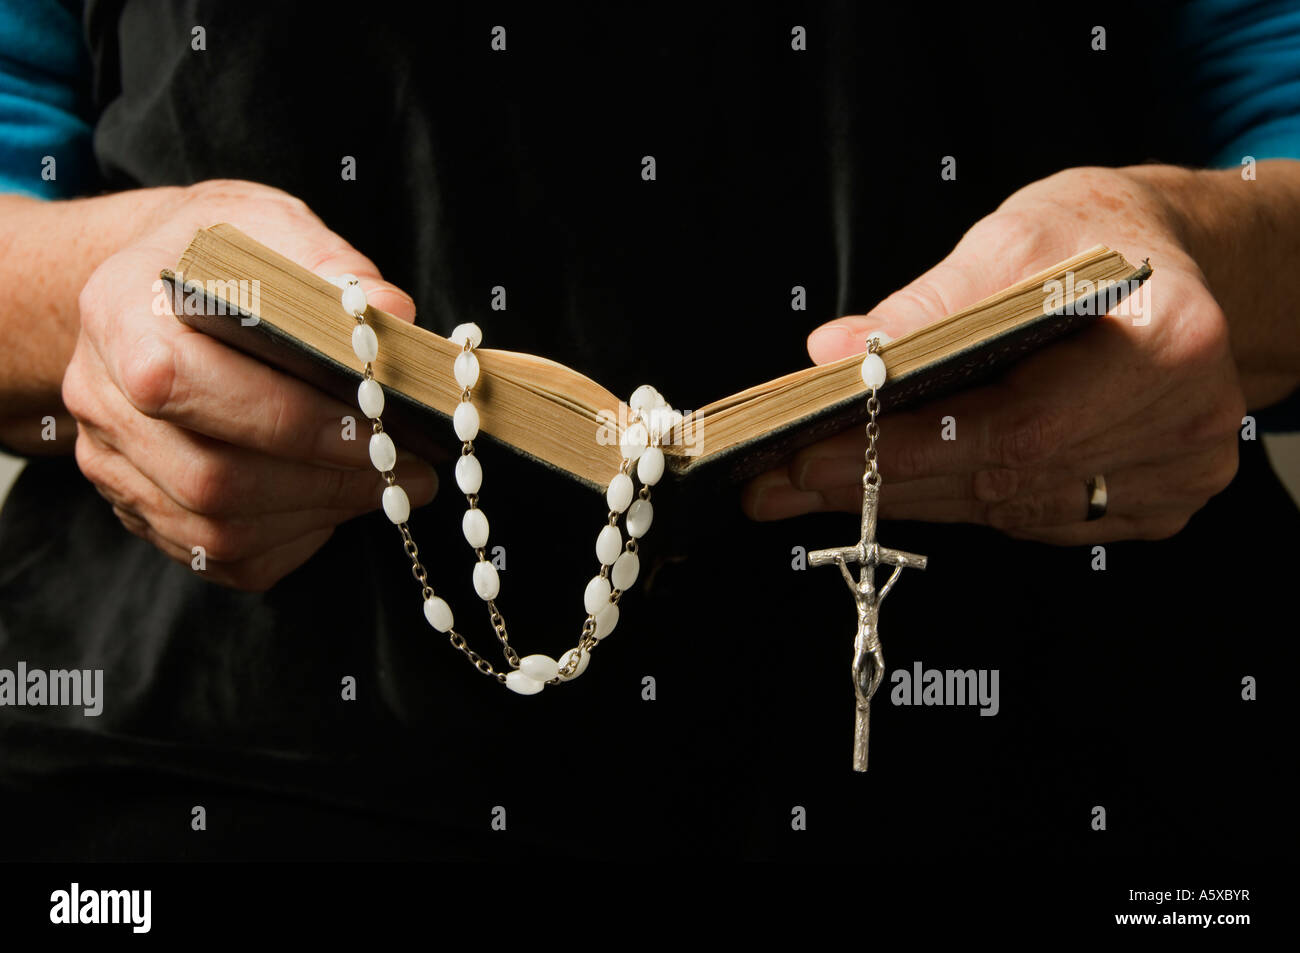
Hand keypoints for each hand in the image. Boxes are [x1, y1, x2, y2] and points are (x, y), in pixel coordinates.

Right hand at [62, 179, 438, 588]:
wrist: (155, 289)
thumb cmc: (217, 257)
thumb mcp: (266, 226)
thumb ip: (328, 266)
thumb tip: (391, 314)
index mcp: (119, 315)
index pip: (184, 385)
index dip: (290, 418)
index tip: (376, 422)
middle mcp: (101, 400)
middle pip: (208, 477)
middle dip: (326, 480)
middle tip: (408, 469)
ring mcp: (115, 465)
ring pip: (217, 529)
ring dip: (319, 513)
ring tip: (388, 484)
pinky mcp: (142, 510)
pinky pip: (223, 557)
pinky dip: (294, 539)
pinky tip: (335, 500)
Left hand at [742, 166, 1247, 543]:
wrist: (1175, 261)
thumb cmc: (1098, 234)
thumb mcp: (1018, 235)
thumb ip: (931, 302)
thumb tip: (834, 353)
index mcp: (1167, 344)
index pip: (1015, 425)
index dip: (909, 448)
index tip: (812, 455)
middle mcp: (1185, 424)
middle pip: (1006, 478)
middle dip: (880, 482)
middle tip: (781, 485)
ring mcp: (1177, 474)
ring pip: (1012, 509)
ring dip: (906, 501)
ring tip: (811, 489)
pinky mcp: (1157, 500)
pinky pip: (1035, 518)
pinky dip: (961, 501)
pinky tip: (893, 490)